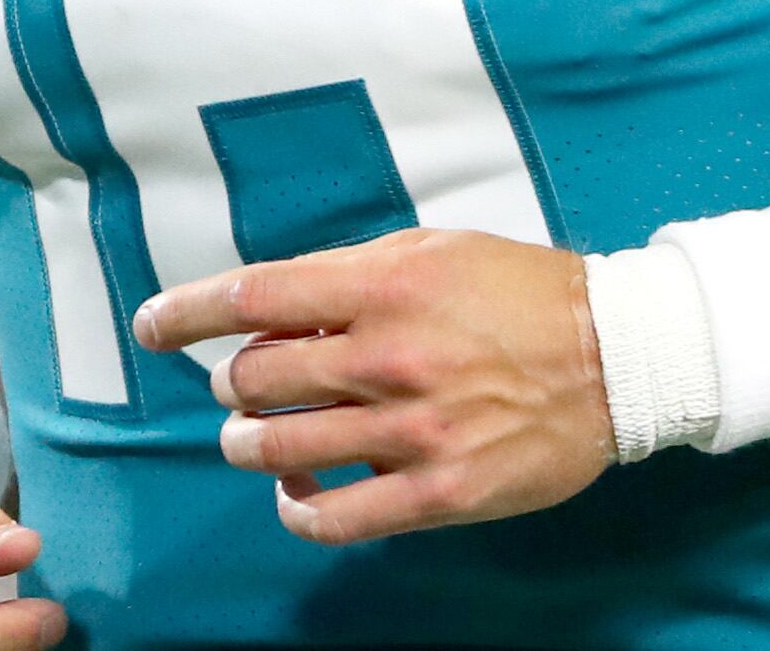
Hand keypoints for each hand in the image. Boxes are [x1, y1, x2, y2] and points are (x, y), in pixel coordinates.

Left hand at [130, 226, 612, 545]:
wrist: (617, 358)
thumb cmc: (520, 294)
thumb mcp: (433, 251)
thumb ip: (350, 274)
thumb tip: (272, 305)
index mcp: (385, 284)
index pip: (252, 295)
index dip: (185, 312)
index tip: (151, 326)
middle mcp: (390, 355)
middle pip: (255, 378)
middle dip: (233, 385)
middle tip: (243, 387)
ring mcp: (414, 429)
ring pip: (279, 449)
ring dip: (248, 445)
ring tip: (253, 440)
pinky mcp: (439, 491)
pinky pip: (335, 519)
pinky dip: (298, 512)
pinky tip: (297, 498)